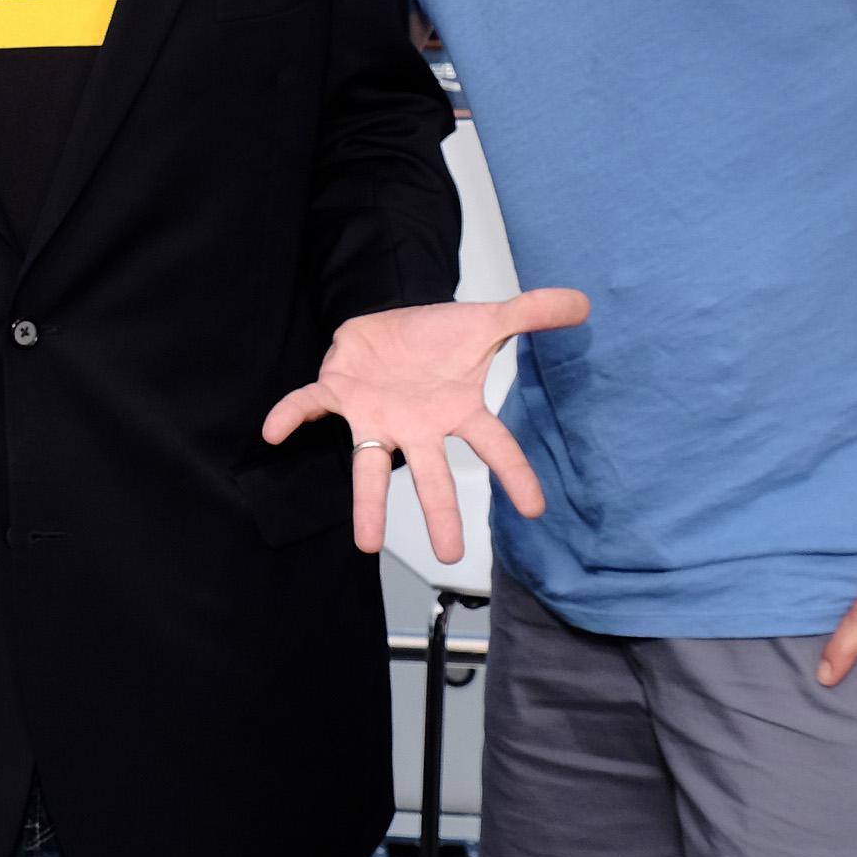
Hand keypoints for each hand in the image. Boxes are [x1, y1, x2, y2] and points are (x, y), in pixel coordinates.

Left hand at [260, 289, 585, 561]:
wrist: (391, 323)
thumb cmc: (438, 338)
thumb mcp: (488, 321)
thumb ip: (532, 314)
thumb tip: (584, 301)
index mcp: (456, 412)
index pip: (494, 447)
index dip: (514, 475)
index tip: (535, 510)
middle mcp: (416, 426)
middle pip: (431, 474)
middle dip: (439, 512)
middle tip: (449, 555)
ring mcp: (376, 415)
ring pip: (371, 465)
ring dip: (368, 503)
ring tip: (366, 544)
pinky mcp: (338, 394)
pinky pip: (309, 406)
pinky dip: (291, 416)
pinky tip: (272, 431)